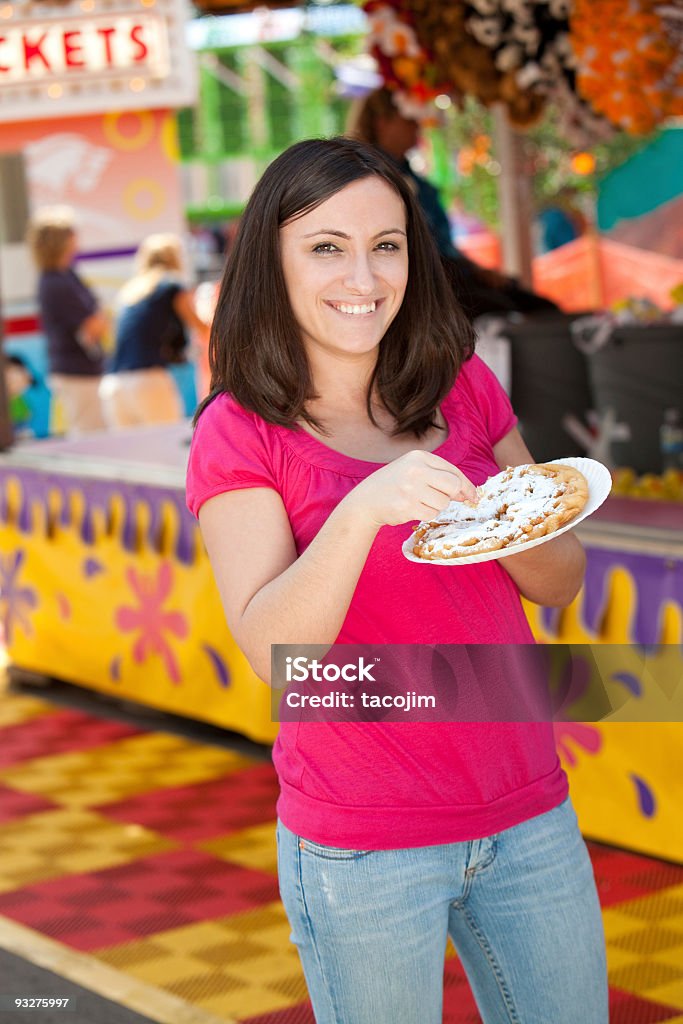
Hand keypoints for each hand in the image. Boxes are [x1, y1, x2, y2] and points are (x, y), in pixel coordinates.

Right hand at [344, 450, 477, 527]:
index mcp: (419, 456)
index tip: (472, 496)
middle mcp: (415, 470)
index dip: (466, 486)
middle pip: (453, 486)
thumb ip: (440, 476)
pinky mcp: (407, 506)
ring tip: (419, 502)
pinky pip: (431, 514)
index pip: (453, 471)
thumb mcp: (414, 470)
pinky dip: (426, 514)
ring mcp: (410, 488)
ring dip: (436, 506)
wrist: (366, 501)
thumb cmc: (394, 484)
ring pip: (443, 503)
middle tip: (444, 499)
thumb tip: (467, 493)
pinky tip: (413, 509)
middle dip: (453, 496)